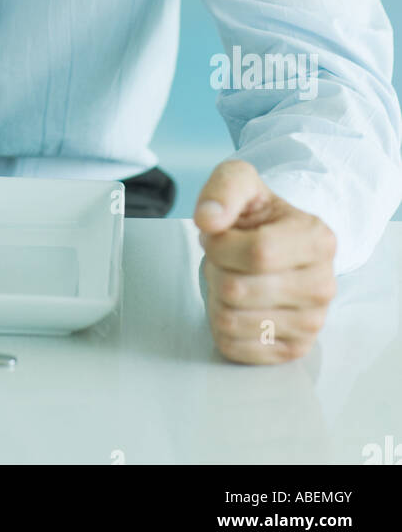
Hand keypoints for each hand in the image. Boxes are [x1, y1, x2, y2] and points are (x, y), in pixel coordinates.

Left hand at [194, 159, 336, 363]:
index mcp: (319, 239)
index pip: (258, 253)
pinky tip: (236, 303)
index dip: (221, 245)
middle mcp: (323, 284)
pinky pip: (232, 346)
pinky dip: (219, 324)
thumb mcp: (240, 181)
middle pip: (237, 290)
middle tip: (225, 257)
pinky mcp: (293, 349)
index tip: (217, 234)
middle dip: (215, 269)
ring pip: (229, 320)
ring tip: (232, 276)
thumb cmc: (257, 215)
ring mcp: (312, 322)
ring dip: (215, 296)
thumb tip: (208, 219)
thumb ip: (223, 189)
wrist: (273, 246)